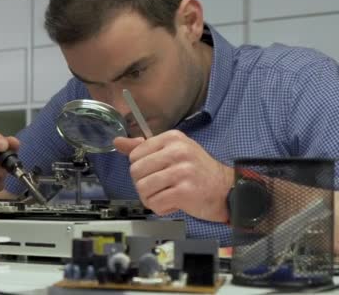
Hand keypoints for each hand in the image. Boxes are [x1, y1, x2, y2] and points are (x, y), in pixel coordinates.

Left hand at [114, 130, 232, 222]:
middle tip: (160, 187)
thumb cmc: (198, 171)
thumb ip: (144, 148)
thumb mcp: (173, 152)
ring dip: (151, 198)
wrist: (228, 189)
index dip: (141, 169)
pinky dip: (160, 208)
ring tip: (165, 195)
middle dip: (143, 184)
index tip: (155, 172)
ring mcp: (182, 171)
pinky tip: (173, 203)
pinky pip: (155, 203)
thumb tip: (118, 141)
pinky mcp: (185, 191)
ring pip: (143, 188)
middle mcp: (177, 151)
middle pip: (135, 171)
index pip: (135, 154)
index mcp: (172, 138)